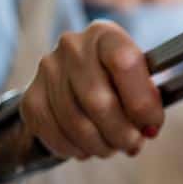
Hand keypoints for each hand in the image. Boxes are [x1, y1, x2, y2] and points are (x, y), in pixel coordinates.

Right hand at [20, 20, 163, 159]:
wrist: (75, 81)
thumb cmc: (118, 83)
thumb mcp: (139, 80)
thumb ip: (147, 98)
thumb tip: (148, 127)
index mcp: (105, 34)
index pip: (124, 63)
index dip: (142, 102)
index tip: (151, 125)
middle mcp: (72, 46)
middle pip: (98, 100)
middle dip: (121, 132)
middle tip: (133, 144)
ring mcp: (48, 70)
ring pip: (76, 123)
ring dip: (100, 145)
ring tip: (112, 147)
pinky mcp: (31, 97)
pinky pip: (54, 134)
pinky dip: (75, 149)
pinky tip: (88, 148)